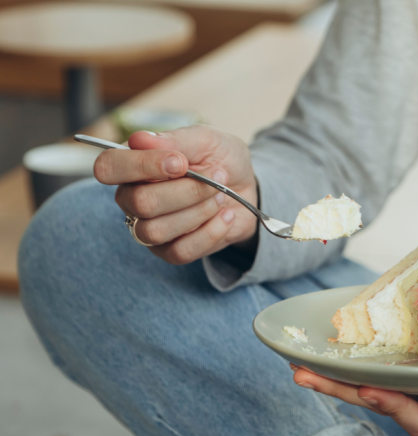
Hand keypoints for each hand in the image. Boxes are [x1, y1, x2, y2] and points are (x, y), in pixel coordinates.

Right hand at [94, 125, 258, 263]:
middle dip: (187, 190)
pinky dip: (210, 233)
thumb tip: (139, 139)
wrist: (247, 188)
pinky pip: (180, 251)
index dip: (141, 165)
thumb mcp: (205, 140)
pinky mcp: (170, 251)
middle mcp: (131, 199)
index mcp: (131, 166)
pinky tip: (225, 216)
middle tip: (217, 176)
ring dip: (198, 211)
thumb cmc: (219, 160)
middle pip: (140, 202)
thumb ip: (175, 140)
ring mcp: (148, 229)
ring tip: (220, 196)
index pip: (107, 167)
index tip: (180, 162)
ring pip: (156, 230)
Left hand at [293, 360, 417, 435]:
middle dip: (346, 394)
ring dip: (344, 378)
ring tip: (301, 362)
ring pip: (384, 386)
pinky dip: (367, 360)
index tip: (371, 391)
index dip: (399, 409)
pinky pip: (395, 368)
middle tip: (298, 374)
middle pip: (389, 405)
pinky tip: (341, 343)